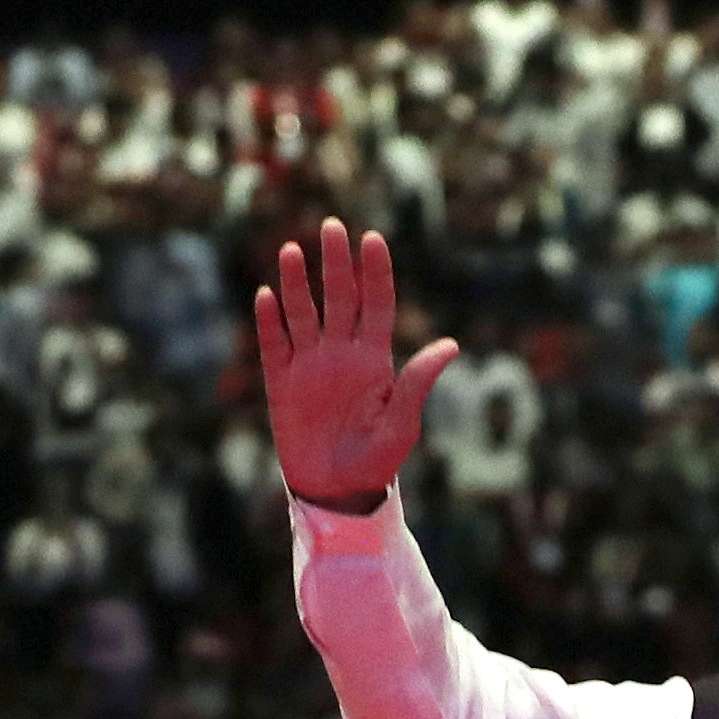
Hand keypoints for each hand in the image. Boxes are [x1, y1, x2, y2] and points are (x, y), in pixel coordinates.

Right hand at [253, 220, 457, 508]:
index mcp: (374, 359)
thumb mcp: (402, 423)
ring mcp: (310, 366)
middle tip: (332, 226)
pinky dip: (270, 322)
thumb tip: (451, 345)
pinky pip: (275, 346)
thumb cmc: (376, 461)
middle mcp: (341, 354)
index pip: (375, 304)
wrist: (336, 492)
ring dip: (298, 283)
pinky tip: (267, 295)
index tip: (372, 238)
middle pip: (338, 297)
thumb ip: (417, 382)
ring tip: (293, 250)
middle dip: (335, 263)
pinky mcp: (282, 384)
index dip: (374, 272)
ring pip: (303, 313)